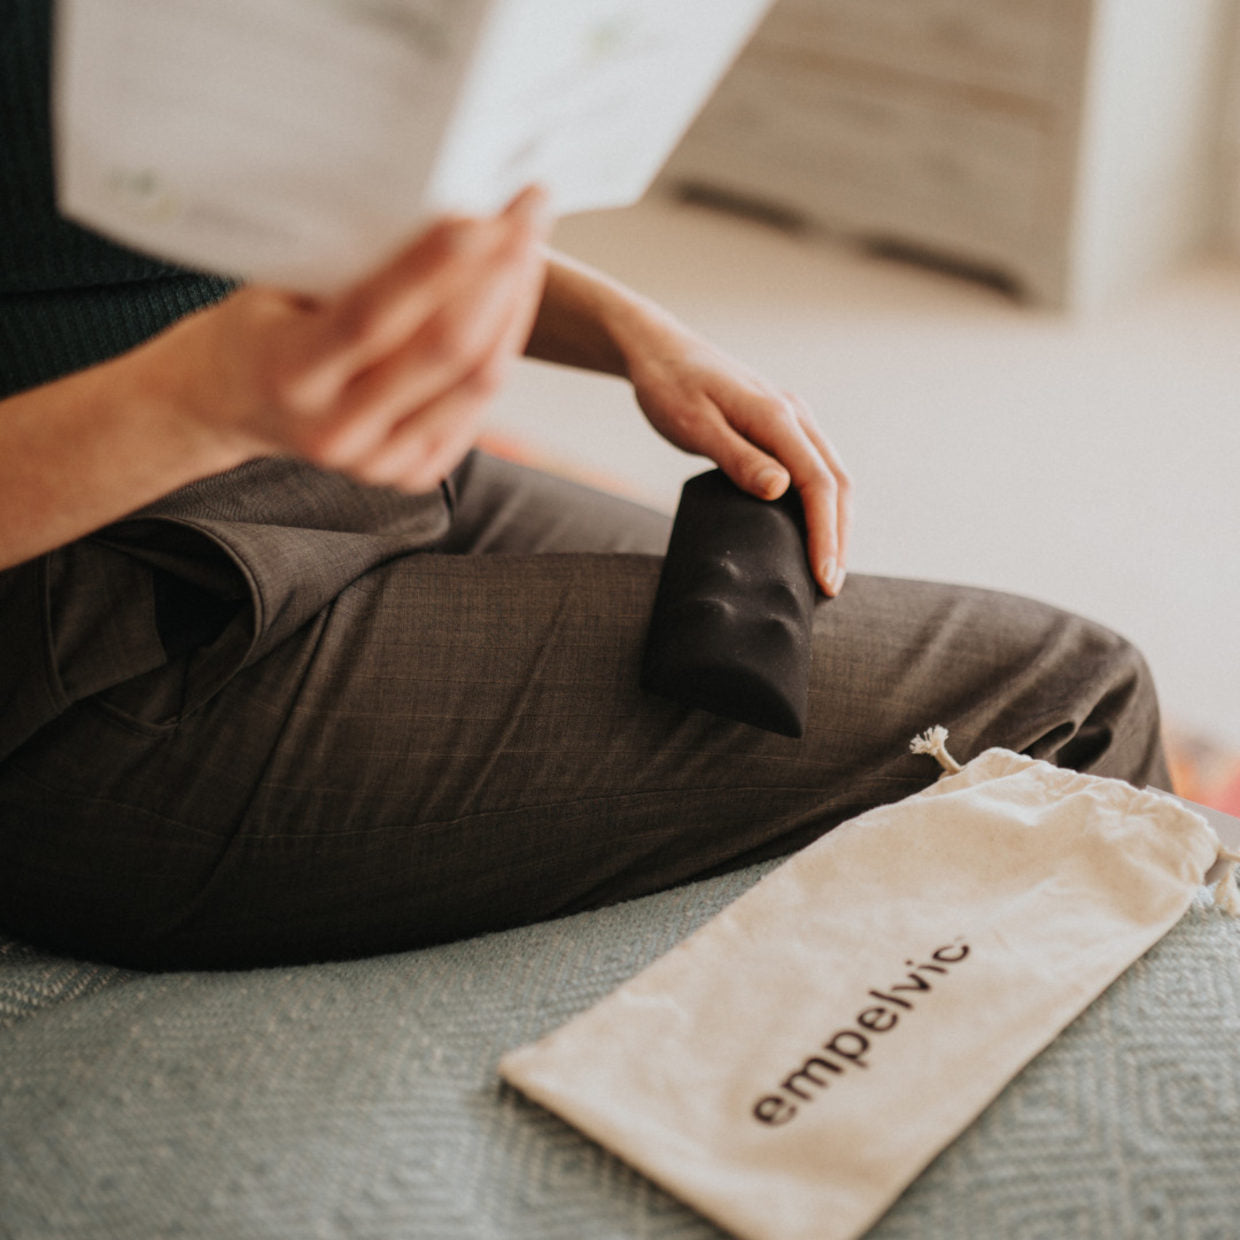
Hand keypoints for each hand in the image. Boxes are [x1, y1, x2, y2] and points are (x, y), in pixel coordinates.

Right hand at [161, 186, 551, 492]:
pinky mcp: (415, 471)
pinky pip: (479, 404)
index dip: (435, 266)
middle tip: (528, 212)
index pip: (372, 316)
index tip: (485, 215)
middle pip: (444, 352)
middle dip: (499, 274)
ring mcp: (380, 460)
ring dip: (515, 305)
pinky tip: (512, 297)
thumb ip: (348, 264)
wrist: (238, 403)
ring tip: (529, 245)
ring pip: (477, 380)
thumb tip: (438, 200)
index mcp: (290, 374)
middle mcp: (336, 428)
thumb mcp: (279, 284)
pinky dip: (502, 344)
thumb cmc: (266, 324)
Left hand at [622, 309, 851, 596]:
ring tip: (827, 566)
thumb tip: (781, 489)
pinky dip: (823, 502)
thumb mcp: (694, 425)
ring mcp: (791, 418)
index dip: (826, 533)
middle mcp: (794, 415)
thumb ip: (737, 458)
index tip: (824, 577)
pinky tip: (812, 528)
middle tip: (829, 586)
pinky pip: (815, 466)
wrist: (659, 350)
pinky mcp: (781, 425)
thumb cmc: (669, 387)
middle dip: (839, 536)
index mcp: (776, 416)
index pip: (818, 482)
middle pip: (837, 482)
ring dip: (836, 521)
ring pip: (832, 474)